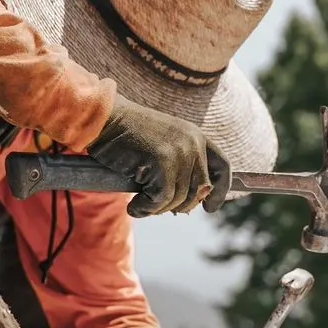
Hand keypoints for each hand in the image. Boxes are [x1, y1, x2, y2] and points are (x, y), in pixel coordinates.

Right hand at [87, 94, 230, 216]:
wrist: (105, 119)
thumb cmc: (126, 135)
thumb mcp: (162, 144)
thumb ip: (180, 164)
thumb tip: (188, 205)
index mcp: (196, 136)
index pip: (222, 167)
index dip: (220, 191)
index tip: (210, 208)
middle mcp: (193, 144)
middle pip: (199, 190)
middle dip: (179, 206)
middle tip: (156, 207)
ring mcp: (179, 153)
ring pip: (178, 199)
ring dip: (157, 208)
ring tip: (139, 203)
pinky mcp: (162, 163)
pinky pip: (160, 200)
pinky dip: (145, 209)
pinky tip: (133, 206)